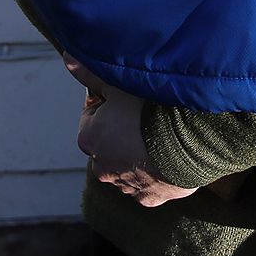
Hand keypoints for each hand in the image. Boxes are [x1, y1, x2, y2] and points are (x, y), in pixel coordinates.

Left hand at [63, 56, 197, 206]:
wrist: (187, 140)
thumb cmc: (149, 109)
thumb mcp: (118, 83)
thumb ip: (91, 73)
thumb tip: (68, 58)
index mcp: (88, 138)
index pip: (93, 115)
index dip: (110, 103)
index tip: (127, 97)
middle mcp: (101, 167)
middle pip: (110, 143)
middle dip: (124, 132)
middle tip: (146, 115)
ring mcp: (126, 186)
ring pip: (130, 165)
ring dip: (141, 153)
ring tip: (161, 135)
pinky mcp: (150, 198)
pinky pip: (151, 183)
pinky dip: (158, 171)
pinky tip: (170, 155)